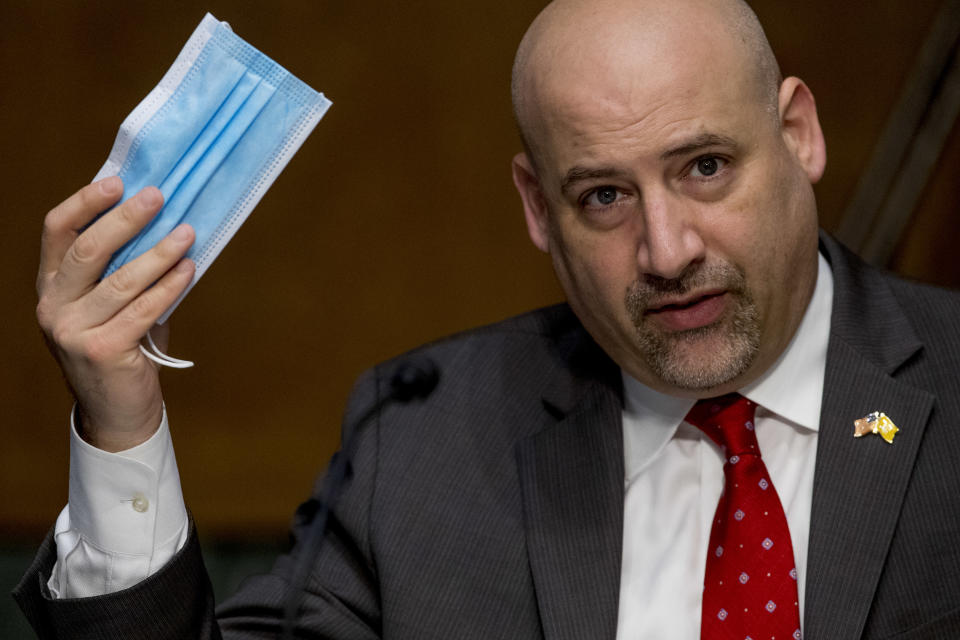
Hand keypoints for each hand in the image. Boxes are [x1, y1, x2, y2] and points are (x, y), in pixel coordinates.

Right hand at [36, 177, 195, 451]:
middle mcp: (53, 306)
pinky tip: (189, 269)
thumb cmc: (124, 349)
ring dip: (158, 252)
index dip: (84, 203)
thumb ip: (125, 269)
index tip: (117, 181)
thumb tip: (165, 221)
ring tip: (186, 232)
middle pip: (88, 250)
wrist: (118, 412)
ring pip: (120, 280)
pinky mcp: (102, 350)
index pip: (56, 232)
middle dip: (125, 219)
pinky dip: (170, 286)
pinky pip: (143, 309)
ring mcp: (73, 331)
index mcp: (51, 287)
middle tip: (158, 196)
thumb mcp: (113, 305)